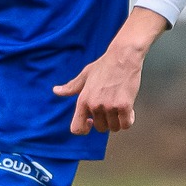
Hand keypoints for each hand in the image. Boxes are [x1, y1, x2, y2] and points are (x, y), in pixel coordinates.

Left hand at [53, 9, 166, 133]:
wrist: (123, 57)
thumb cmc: (105, 65)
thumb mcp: (85, 75)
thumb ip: (71, 87)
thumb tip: (56, 91)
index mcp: (83, 100)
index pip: (77, 128)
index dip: (84, 129)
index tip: (90, 122)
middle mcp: (95, 105)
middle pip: (100, 128)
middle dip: (106, 121)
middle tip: (110, 108)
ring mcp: (109, 106)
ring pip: (114, 127)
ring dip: (118, 121)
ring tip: (119, 107)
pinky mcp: (124, 106)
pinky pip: (126, 124)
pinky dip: (129, 120)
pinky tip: (129, 110)